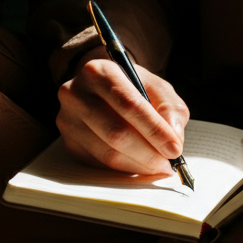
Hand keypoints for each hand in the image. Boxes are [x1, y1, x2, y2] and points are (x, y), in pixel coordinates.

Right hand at [57, 47, 189, 175]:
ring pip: (107, 154)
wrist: (103, 89)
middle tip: (169, 164)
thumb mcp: (157, 88)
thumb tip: (174, 140)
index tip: (174, 149)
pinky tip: (140, 165)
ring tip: (159, 166)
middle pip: (116, 133)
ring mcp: (68, 120)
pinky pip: (100, 164)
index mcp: (99, 72)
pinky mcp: (68, 142)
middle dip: (148, 153)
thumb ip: (171, 110)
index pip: (129, 104)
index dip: (154, 130)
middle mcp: (76, 94)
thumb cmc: (133, 88)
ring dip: (139, 165)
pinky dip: (125, 169)